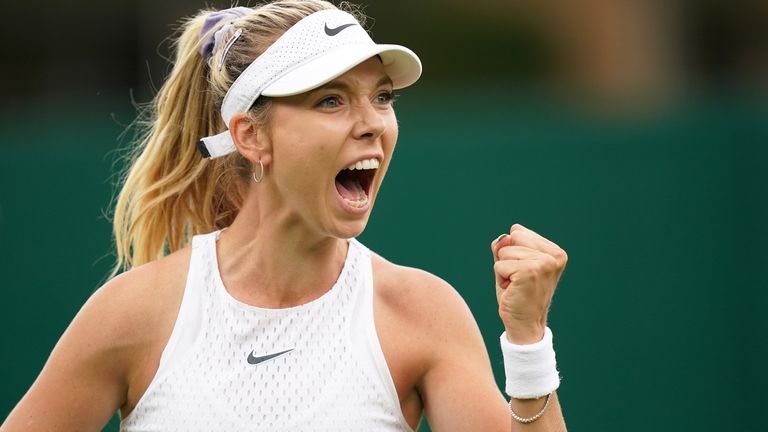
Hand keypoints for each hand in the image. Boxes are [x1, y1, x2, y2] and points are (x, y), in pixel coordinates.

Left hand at [491, 224, 567, 343]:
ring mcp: (544, 263)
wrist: (525, 325)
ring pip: (504, 252)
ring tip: (516, 285)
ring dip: (504, 270)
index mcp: (555, 251)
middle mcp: (554, 255)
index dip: (512, 252)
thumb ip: (505, 246)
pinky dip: (500, 279)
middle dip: (507, 259)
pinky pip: (499, 265)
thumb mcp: (511, 264)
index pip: (518, 232)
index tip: (522, 272)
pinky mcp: (530, 272)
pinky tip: (513, 290)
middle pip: (512, 238)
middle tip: (518, 280)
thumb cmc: (517, 294)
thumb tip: (502, 238)